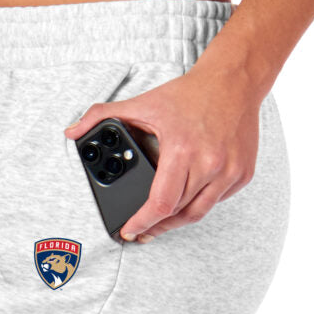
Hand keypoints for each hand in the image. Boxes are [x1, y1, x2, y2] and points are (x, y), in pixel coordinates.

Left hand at [63, 65, 263, 242]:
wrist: (234, 81)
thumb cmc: (190, 94)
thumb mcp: (143, 103)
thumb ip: (102, 116)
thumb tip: (72, 131)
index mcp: (182, 150)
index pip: (160, 203)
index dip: (143, 223)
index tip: (130, 231)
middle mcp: (209, 164)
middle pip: (177, 213)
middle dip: (155, 226)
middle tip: (141, 230)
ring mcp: (229, 171)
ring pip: (197, 213)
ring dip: (175, 223)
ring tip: (159, 224)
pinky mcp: (242, 174)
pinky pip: (216, 202)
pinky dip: (198, 205)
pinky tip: (185, 202)